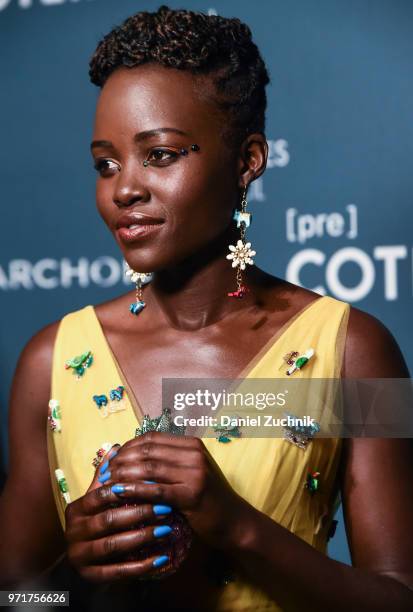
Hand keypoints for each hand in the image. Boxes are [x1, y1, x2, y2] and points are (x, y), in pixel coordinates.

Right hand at [65, 445, 173, 582]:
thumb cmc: (97, 521)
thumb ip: (106, 476)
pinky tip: (162, 559)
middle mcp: (74, 532)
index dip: (127, 489)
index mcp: (77, 509)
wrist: (85, 558)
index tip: (155, 484)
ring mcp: (80, 555)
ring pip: (112, 545)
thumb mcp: (98, 499)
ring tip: (167, 530)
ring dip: (142, 537)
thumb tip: (116, 447)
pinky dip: (141, 566)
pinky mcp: (91, 576)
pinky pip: (118, 572)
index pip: (101, 495)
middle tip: (166, 509)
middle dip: (139, 513)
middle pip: (108, 519)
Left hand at [101, 432, 250, 550]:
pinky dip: (134, 490)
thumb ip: (166, 463)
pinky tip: (119, 494)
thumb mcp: (188, 473)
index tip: (111, 458)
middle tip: (104, 472)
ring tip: (107, 483)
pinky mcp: (192, 495)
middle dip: (121, 460)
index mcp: (192, 444)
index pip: (151, 438)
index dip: (128, 446)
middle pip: (147, 451)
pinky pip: (156, 490)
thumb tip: (128, 456)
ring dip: (123, 475)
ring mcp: (195, 473)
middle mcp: (194, 454)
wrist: (233, 521)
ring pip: (149, 468)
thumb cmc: (206, 498)